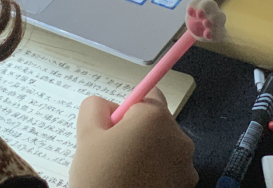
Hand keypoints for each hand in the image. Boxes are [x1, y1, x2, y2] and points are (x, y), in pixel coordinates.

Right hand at [69, 88, 197, 187]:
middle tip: (111, 153)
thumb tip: (108, 107)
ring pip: (162, 146)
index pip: (147, 94)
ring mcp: (186, 167)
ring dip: (146, 154)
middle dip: (135, 132)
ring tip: (122, 174)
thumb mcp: (86, 135)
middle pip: (155, 122)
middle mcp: (178, 138)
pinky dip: (154, 174)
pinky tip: (135, 185)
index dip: (127, 108)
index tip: (113, 128)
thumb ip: (94, 106)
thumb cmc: (102, 179)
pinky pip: (168, 170)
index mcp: (155, 117)